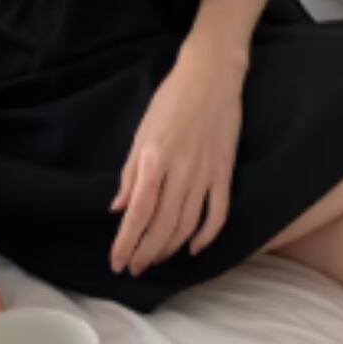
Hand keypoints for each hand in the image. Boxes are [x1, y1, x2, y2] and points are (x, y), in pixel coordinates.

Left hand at [108, 42, 244, 275]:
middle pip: (162, 225)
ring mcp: (206, 172)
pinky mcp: (225, 171)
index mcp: (154, 158)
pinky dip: (207, 235)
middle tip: (133, 267)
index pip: (138, 212)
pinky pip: (218, 212)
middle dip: (145, 252)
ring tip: (155, 259)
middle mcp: (180, 170)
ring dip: (169, 247)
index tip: (117, 262)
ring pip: (187, 224)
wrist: (211, 76)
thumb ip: (130, 173)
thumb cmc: (171, 100)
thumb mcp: (142, 132)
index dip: (126, 241)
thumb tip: (119, 208)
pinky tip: (194, 248)